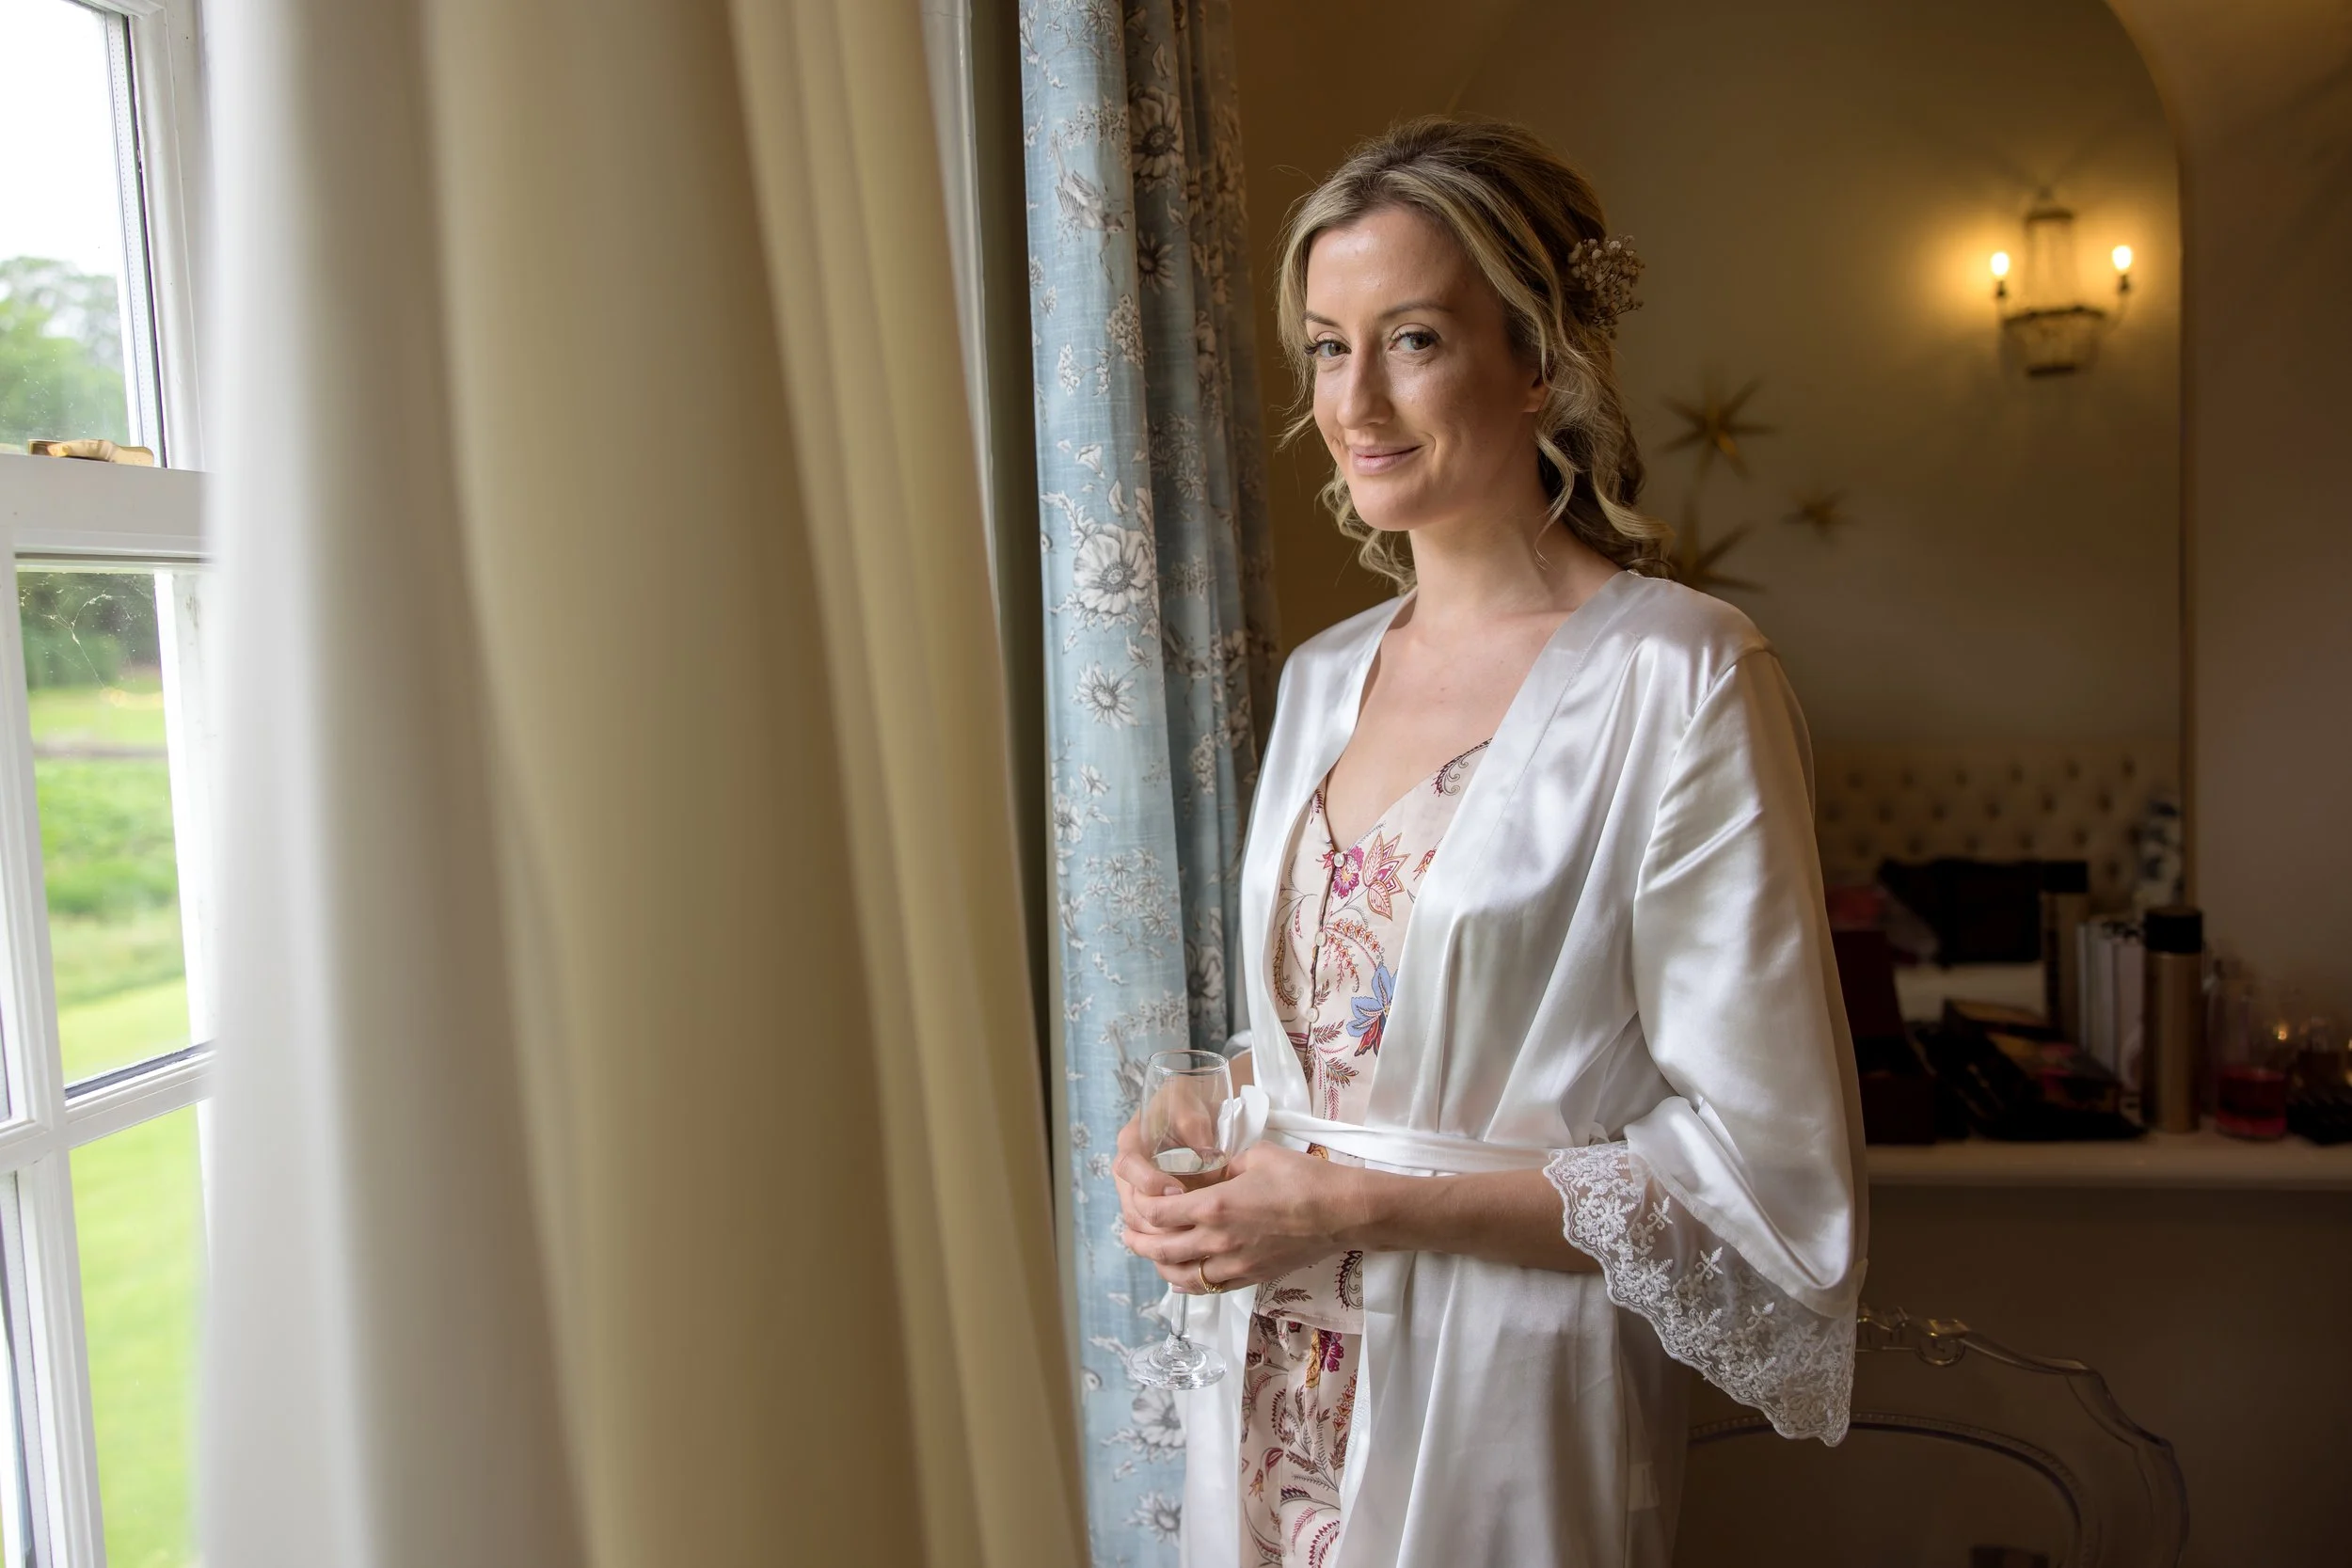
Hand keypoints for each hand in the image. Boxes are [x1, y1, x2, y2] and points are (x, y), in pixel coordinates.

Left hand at [1115, 1131, 1362, 1292]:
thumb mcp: (1254, 1157)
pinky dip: (1186, 1283)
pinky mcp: (1249, 1278)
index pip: (1158, 1212)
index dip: (1139, 1207)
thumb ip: (1221, 1167)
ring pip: (1179, 1275)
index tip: (1135, 1198)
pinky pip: (1207, 1287)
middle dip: (1137, 1240)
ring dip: (1157, 1265)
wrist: (1341, 1213)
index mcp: (1214, 1205)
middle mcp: (1216, 1240)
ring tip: (1148, 1253)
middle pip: (1160, 1249)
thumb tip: (1204, 1174)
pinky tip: (1179, 1277)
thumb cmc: (1302, 1178)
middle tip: (1127, 1231)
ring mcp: (1233, 1264)